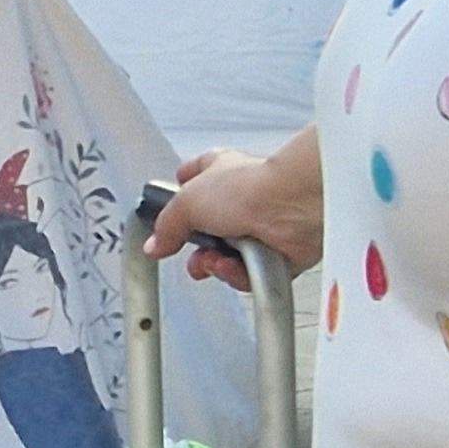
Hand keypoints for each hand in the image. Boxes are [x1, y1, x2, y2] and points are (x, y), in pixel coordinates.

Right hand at [147, 147, 322, 291]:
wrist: (294, 206)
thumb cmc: (251, 188)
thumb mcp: (187, 202)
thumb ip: (166, 225)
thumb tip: (154, 243)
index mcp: (219, 172)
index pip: (192, 178)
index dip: (178, 196)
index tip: (166, 218)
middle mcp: (241, 199)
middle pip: (208, 232)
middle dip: (197, 251)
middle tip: (194, 256)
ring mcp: (260, 228)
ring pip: (225, 258)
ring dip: (216, 264)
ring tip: (217, 259)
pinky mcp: (277, 254)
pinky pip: (247, 275)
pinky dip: (238, 274)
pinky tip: (235, 266)